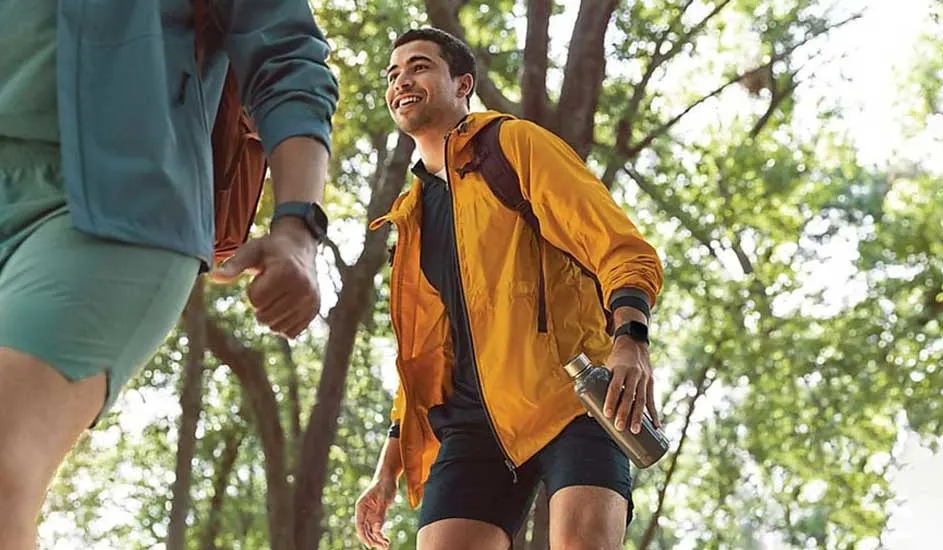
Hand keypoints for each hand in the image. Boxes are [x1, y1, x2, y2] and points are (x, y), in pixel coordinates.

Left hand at [209, 218, 319, 337]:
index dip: (253, 290)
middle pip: (265, 317)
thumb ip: (233, 266)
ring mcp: (311, 301)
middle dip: (260, 305)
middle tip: (268, 288)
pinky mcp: (314, 311)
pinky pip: (291, 333)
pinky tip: (284, 307)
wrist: (300, 248)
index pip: (256, 300)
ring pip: (277, 328)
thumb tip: (212, 277)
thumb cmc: (271, 249)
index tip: (262, 276)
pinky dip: (282, 324)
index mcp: (287, 271)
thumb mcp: (251, 251)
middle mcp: (303, 288)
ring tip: (276, 297)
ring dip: (270, 316)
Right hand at [355, 477, 396, 548]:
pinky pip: (377, 527)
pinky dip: (381, 534)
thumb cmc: (385, 485)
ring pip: (371, 530)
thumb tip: (377, 529)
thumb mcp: (384, 500)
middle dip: (373, 540)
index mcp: (361, 507)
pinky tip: (386, 540)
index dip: (364, 536)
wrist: (389, 477)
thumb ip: (380, 515)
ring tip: (386, 545)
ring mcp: (370, 513)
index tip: (370, 545)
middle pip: (366, 530)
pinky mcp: (377, 514)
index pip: (359, 525)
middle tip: (383, 547)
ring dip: (377, 539)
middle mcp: (364, 511)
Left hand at [603, 334, 660, 433]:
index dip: (611, 401)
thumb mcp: (607, 368)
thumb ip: (599, 387)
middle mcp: (634, 373)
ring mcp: (644, 378)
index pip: (615, 386)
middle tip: (619, 427)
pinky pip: (652, 400)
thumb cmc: (616, 359)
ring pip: (642, 399)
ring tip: (635, 430)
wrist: (634, 344)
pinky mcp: (651, 382)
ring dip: (639, 416)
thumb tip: (591, 412)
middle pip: (629, 396)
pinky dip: (654, 414)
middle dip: (624, 412)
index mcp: (620, 368)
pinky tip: (655, 426)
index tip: (607, 414)